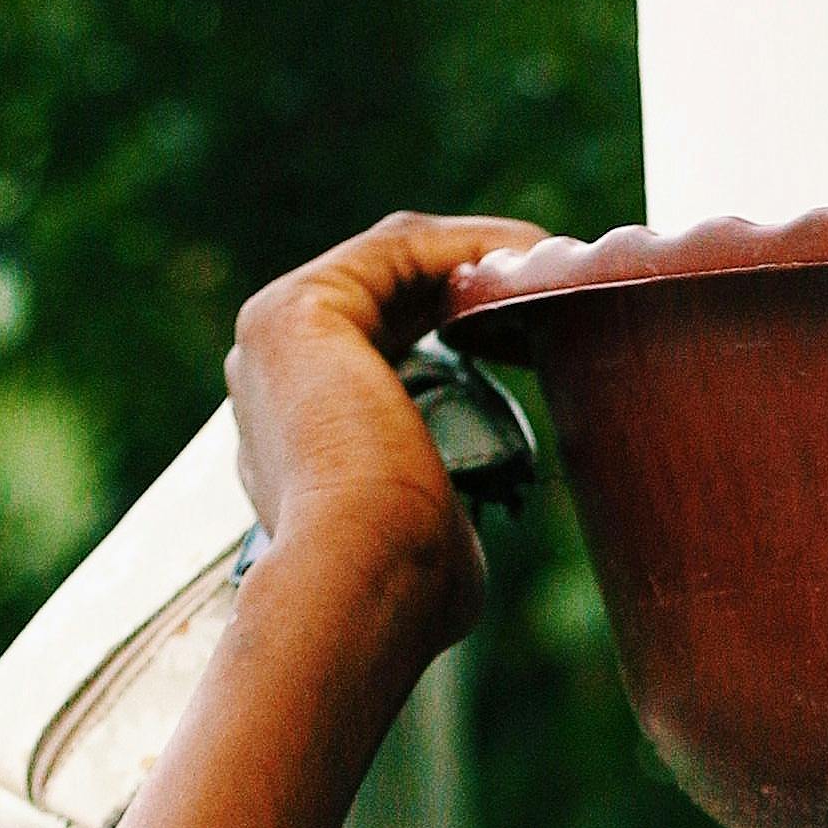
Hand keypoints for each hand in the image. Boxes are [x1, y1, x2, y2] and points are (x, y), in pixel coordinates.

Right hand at [228, 209, 549, 656]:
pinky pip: (402, 247)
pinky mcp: (299, 307)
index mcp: (296, 429)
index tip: (536, 339)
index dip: (463, 331)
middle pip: (389, 294)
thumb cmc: (405, 584)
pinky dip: (470, 244)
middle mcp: (272, 373)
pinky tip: (530, 254)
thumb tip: (483, 510)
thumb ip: (440, 497)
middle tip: (554, 292)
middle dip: (474, 285)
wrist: (364, 580)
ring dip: (479, 255)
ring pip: (395, 261)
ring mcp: (273, 334)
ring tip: (555, 267)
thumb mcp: (431, 531)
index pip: (382, 346)